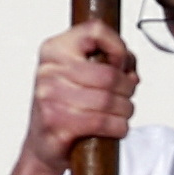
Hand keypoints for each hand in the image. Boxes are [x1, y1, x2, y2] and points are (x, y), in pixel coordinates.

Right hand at [23, 21, 137, 174]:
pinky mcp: (55, 123)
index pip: (95, 30)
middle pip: (109, 74)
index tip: (120, 64)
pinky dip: (118, 127)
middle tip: (126, 97)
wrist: (43, 144)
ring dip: (125, 110)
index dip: (119, 48)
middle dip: (128, 89)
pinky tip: (116, 127)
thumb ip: (110, 62)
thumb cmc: (67, 106)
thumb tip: (129, 69)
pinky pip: (102, 122)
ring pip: (109, 100)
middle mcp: (48, 70)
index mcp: (54, 49)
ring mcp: (48, 97)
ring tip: (121, 113)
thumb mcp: (83, 74)